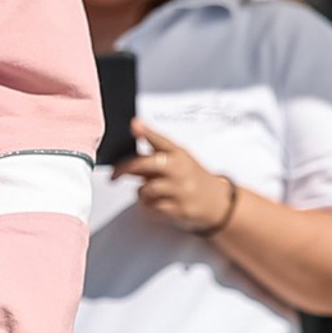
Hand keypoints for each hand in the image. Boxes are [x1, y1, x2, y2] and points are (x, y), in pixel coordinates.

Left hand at [118, 124, 234, 232]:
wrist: (217, 201)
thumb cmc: (190, 178)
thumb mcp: (177, 162)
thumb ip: (152, 158)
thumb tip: (127, 153)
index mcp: (179, 154)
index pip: (160, 140)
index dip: (146, 132)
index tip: (134, 124)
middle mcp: (180, 169)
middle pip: (144, 164)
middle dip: (123, 169)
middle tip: (113, 176)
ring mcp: (182, 189)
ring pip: (145, 188)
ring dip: (141, 192)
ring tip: (150, 192)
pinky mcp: (181, 208)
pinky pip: (152, 207)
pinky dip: (149, 206)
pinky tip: (158, 203)